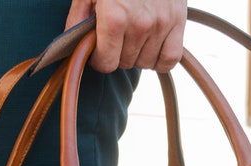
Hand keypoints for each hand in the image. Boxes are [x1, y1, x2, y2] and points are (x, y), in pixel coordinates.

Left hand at [65, 0, 186, 72]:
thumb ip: (79, 18)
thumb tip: (72, 47)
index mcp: (115, 16)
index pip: (106, 63)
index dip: (99, 59)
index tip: (99, 50)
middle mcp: (140, 23)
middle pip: (125, 64)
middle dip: (118, 54)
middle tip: (117, 35)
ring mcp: (161, 23)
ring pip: (145, 63)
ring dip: (138, 55)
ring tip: (134, 35)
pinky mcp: (178, 22)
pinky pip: (169, 60)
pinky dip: (160, 59)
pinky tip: (152, 47)